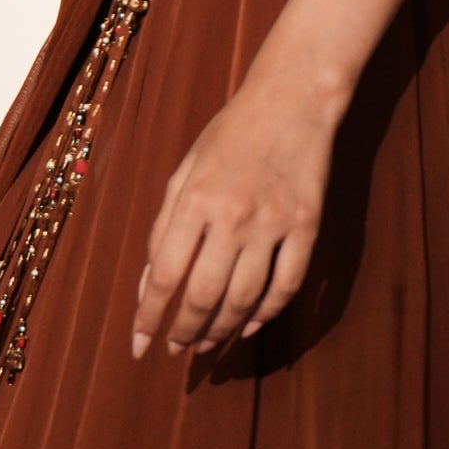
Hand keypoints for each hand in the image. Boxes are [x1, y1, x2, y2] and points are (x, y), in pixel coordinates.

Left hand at [130, 63, 334, 359]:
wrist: (292, 99)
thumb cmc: (230, 134)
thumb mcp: (184, 171)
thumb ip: (162, 227)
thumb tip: (147, 285)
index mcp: (194, 200)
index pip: (164, 275)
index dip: (149, 317)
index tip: (141, 345)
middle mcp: (233, 216)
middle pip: (204, 295)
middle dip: (185, 332)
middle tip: (177, 349)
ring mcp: (274, 223)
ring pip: (245, 299)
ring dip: (222, 330)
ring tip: (207, 344)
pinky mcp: (307, 227)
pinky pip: (287, 285)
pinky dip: (267, 312)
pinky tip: (250, 325)